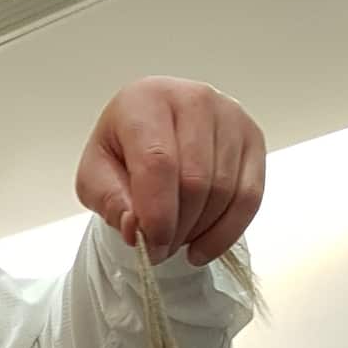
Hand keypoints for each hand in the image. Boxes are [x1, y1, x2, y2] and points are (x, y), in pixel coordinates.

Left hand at [75, 76, 265, 264]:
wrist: (152, 131)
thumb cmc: (122, 151)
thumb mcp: (95, 176)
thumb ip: (110, 202)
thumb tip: (134, 228)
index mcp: (146, 100)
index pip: (158, 163)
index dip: (157, 215)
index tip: (152, 247)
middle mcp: (194, 99)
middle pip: (195, 181)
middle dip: (177, 228)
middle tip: (160, 248)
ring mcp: (229, 116)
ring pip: (223, 191)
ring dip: (199, 230)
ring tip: (177, 238)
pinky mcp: (252, 138)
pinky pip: (249, 197)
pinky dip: (227, 232)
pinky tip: (204, 246)